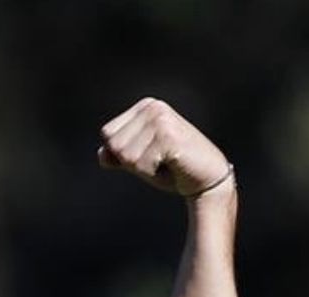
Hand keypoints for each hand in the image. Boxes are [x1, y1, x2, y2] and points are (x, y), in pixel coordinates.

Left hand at [97, 98, 229, 196]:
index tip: (149, 153)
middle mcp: (153, 107)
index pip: (108, 133)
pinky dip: (153, 173)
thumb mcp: (139, 160)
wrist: (207, 178)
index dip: (122, 154)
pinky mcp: (168, 137)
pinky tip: (172, 165)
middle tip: (159, 160)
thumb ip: (117, 155)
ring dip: (144, 169)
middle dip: (132, 162)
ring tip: (165, 163)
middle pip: (114, 145)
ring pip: (126, 156)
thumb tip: (102, 154)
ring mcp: (161, 120)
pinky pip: (140, 165)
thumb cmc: (172, 168)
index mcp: (145, 106)